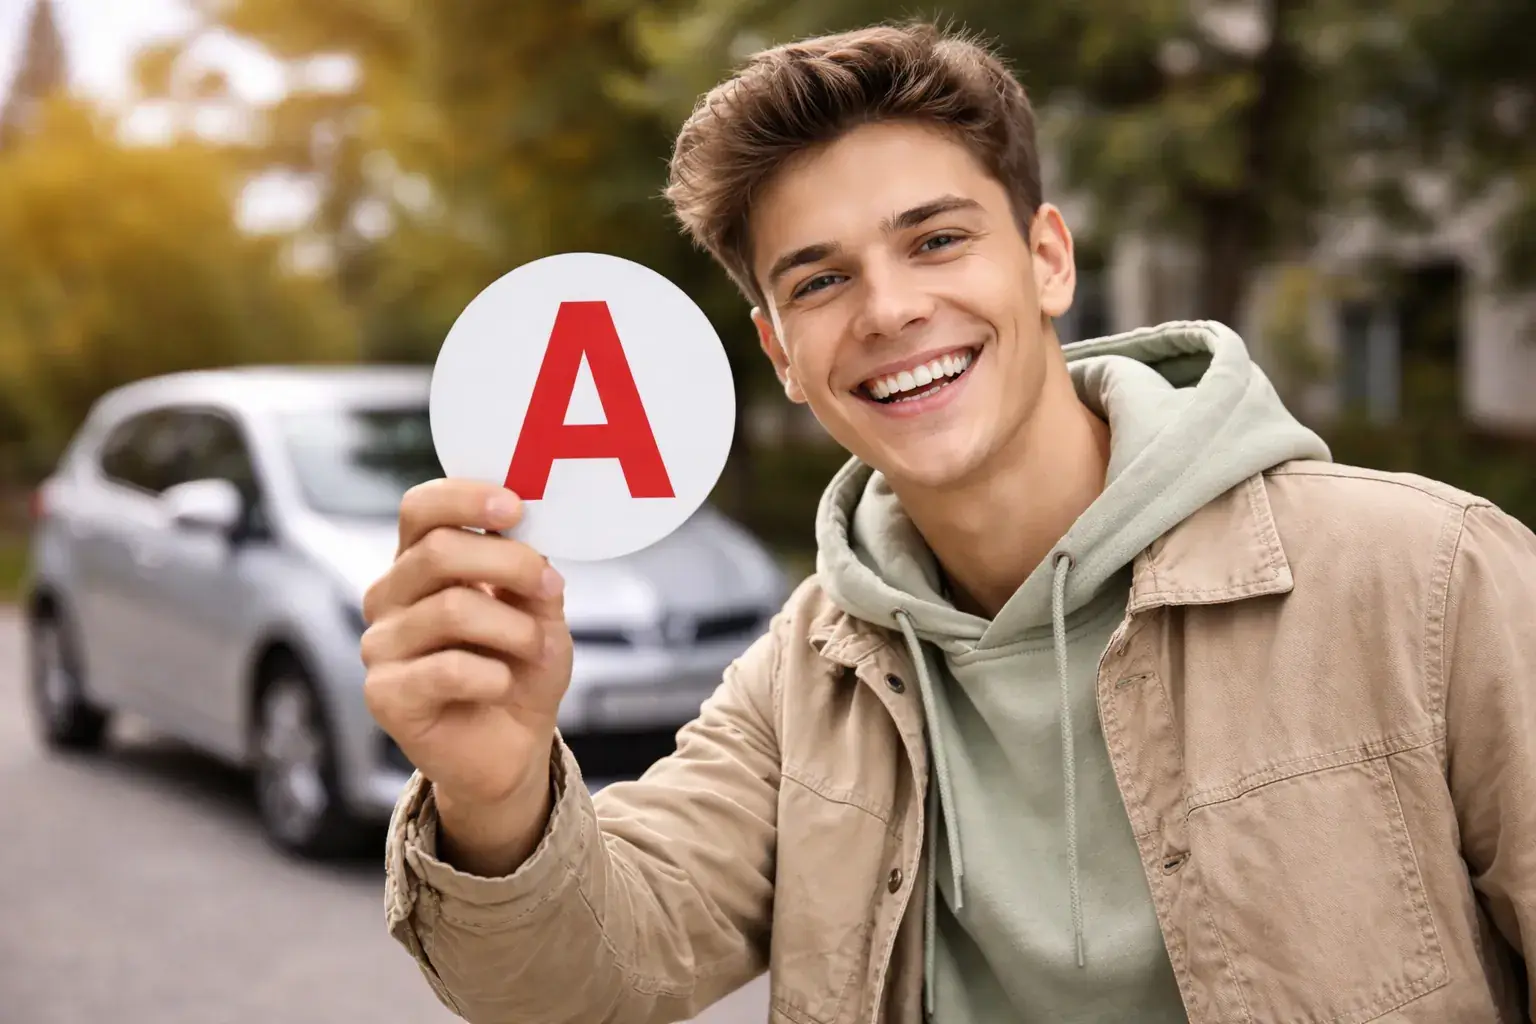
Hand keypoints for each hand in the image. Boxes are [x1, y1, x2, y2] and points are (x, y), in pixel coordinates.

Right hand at [361, 479, 571, 830]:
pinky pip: (447, 669)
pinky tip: (503, 685)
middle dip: (510, 563)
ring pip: (450, 609)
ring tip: (538, 649)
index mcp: (421, 563)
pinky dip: (494, 675)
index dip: (465, 497)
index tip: (515, 507)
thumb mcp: (540, 613)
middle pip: (436, 552)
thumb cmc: (520, 671)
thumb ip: (531, 574)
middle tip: (550, 587)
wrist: (512, 749)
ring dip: (514, 628)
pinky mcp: (384, 695)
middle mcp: (390, 597)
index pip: (421, 508)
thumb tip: (531, 538)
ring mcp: (380, 645)